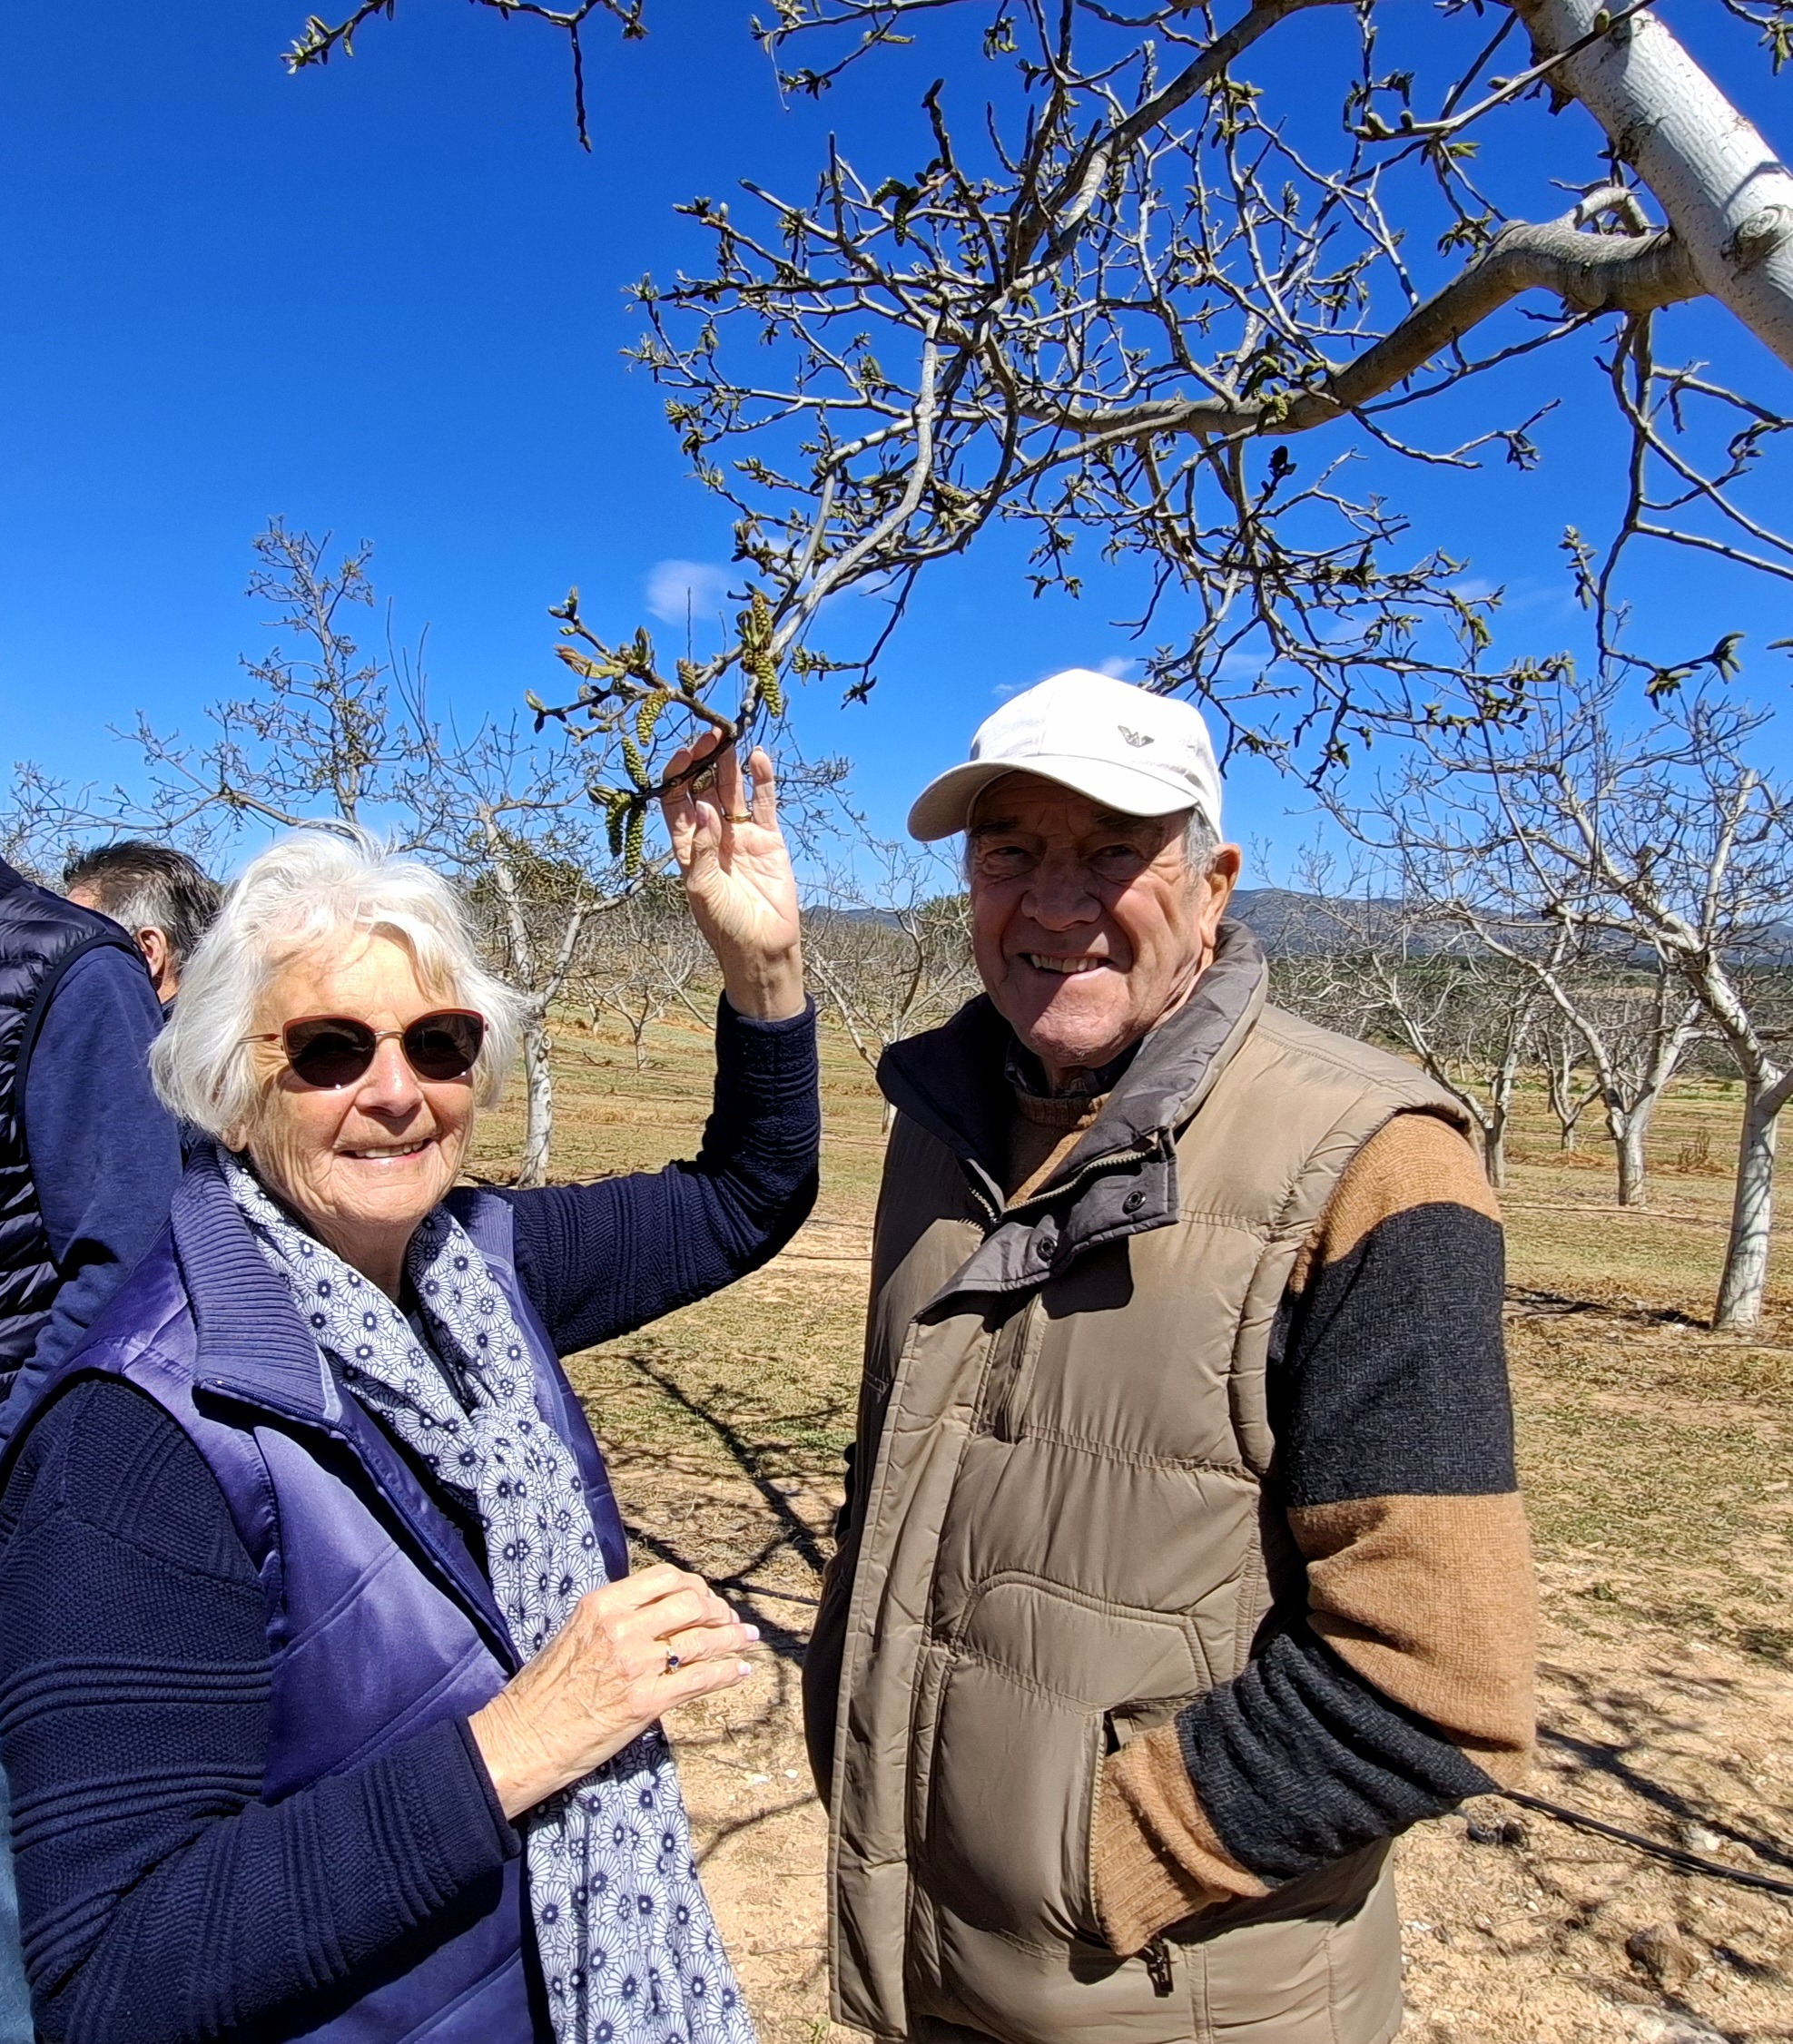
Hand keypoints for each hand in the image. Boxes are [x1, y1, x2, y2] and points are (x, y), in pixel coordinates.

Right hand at [467, 1565, 757, 1818]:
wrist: (523, 1738)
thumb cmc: (542, 1692)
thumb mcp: (575, 1634)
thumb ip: (615, 1618)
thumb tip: (657, 1614)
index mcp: (602, 1604)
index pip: (665, 1578)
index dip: (695, 1587)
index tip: (706, 1600)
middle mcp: (622, 1626)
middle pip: (691, 1603)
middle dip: (718, 1611)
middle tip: (730, 1623)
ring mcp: (636, 1663)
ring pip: (702, 1640)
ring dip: (732, 1639)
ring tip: (747, 1641)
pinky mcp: (646, 1701)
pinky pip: (700, 1679)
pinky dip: (727, 1672)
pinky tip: (740, 1671)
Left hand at [659, 731, 804, 1020]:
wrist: (763, 948)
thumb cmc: (724, 925)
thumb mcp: (703, 890)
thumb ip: (701, 849)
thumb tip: (701, 807)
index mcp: (687, 846)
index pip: (675, 801)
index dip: (677, 775)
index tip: (684, 754)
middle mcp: (710, 835)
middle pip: (703, 788)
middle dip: (703, 761)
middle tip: (710, 735)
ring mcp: (739, 835)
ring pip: (731, 790)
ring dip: (729, 765)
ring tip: (731, 737)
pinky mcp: (768, 839)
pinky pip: (764, 804)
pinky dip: (762, 782)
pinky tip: (759, 758)